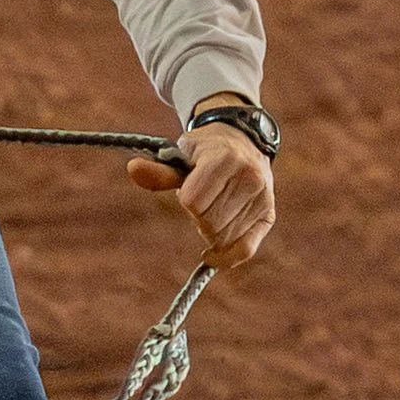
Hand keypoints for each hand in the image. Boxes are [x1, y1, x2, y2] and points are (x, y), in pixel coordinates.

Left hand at [128, 113, 275, 269]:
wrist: (243, 142)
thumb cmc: (205, 151)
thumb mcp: (182, 155)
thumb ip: (160, 172)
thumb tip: (132, 169)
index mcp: (225, 158)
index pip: (193, 202)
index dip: (186, 200)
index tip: (191, 188)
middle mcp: (249, 177)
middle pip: (208, 222)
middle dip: (198, 217)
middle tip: (204, 201)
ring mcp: (262, 197)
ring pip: (222, 237)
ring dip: (210, 231)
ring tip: (215, 209)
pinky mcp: (268, 215)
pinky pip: (244, 250)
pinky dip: (226, 258)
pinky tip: (212, 256)